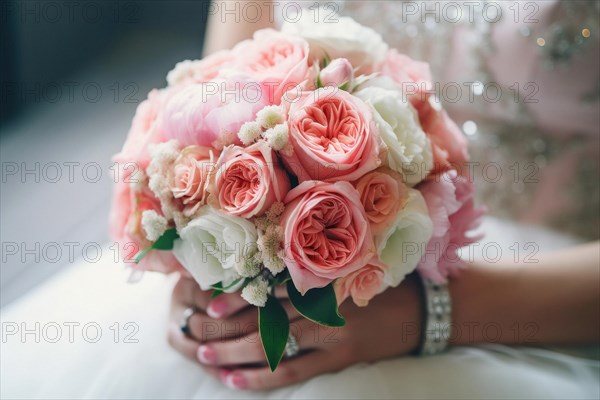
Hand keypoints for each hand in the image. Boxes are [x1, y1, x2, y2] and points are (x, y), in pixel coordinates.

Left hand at [168, 274, 422, 389]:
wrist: (424, 307)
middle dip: (225, 328)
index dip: (237, 299)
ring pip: (274, 346)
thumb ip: (313, 267)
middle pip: (263, 319)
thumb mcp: (350, 264)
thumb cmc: (384, 279)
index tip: (207, 303)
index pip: (269, 290)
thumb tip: (270, 269)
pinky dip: (264, 377)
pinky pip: (296, 371)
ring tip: (205, 355)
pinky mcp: (341, 358)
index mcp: (321, 279)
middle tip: (193, 332)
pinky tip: (237, 380)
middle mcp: (322, 306)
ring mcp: (331, 334)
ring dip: (235, 352)